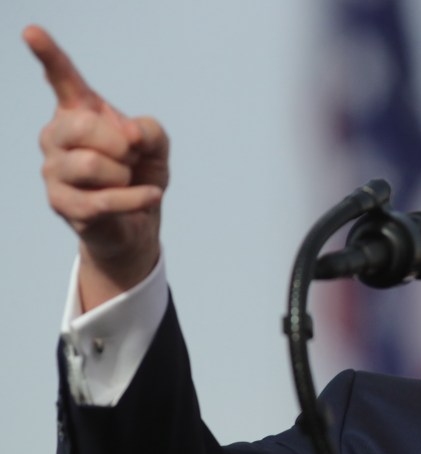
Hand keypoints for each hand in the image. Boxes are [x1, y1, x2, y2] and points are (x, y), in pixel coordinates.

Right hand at [24, 25, 168, 309]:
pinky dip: (135, 197)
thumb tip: (129, 135)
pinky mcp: (62, 204)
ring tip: (127, 180)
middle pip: (83, 126)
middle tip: (131, 158)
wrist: (137, 222)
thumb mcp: (156, 147)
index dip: (48, 55)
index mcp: (77, 112)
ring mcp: (53, 171)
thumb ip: (150, 130)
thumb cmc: (141, 175)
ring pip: (90, 165)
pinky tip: (150, 195)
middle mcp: (56, 136)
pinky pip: (103, 199)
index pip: (62, 79)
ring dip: (124, 174)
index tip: (31, 30)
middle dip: (120, 144)